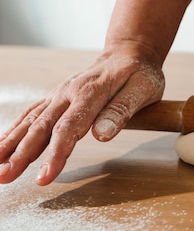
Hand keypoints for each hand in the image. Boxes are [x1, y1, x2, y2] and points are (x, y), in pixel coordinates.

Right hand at [0, 44, 164, 185]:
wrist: (129, 52)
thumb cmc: (140, 73)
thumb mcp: (143, 89)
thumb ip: (122, 111)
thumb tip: (101, 135)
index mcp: (90, 92)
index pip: (68, 128)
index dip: (55, 154)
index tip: (44, 177)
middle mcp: (68, 92)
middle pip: (41, 127)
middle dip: (21, 154)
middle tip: (4, 177)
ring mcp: (59, 94)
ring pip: (30, 121)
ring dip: (10, 144)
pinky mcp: (56, 97)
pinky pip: (30, 114)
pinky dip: (14, 130)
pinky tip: (1, 146)